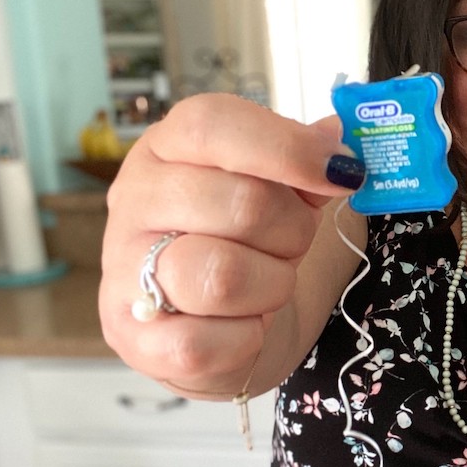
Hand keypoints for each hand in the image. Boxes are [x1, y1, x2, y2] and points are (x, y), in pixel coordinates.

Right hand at [98, 94, 364, 392]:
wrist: (218, 322)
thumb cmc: (249, 241)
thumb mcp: (282, 190)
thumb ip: (307, 159)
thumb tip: (336, 134)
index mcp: (167, 148)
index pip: (212, 124)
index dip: (287, 147)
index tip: (343, 173)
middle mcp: (134, 201)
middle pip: (240, 203)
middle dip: (292, 231)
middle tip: (292, 242)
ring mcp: (123, 270)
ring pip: (223, 277)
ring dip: (271, 285)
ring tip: (266, 284)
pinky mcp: (132, 338)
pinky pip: (203, 342)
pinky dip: (244, 338)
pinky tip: (242, 325)